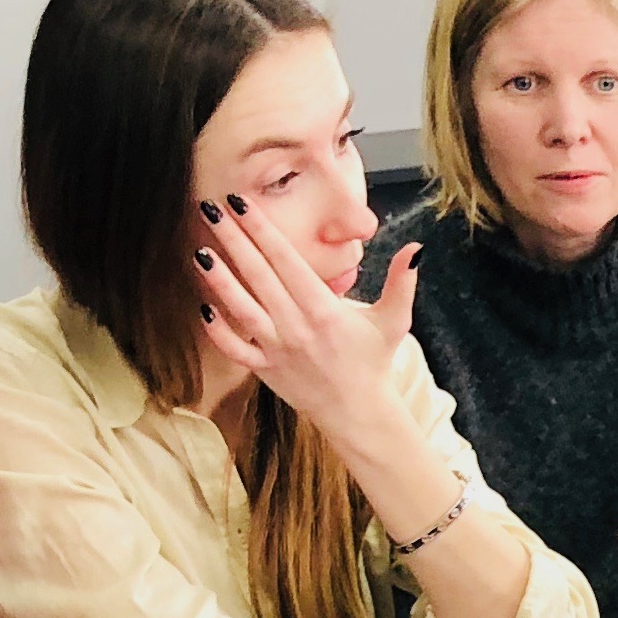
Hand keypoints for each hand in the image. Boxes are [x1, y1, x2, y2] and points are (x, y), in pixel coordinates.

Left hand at [194, 196, 417, 448]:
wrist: (359, 413)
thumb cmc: (373, 362)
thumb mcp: (394, 321)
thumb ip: (402, 282)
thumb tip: (417, 248)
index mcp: (323, 308)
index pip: (286, 259)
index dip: (261, 228)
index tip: (241, 203)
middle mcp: (296, 325)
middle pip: (258, 274)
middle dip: (233, 240)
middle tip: (210, 208)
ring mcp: (278, 349)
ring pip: (242, 308)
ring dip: (219, 279)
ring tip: (200, 250)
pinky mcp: (266, 370)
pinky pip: (235, 350)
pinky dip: (218, 332)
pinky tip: (204, 308)